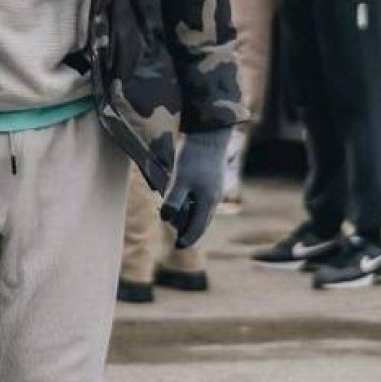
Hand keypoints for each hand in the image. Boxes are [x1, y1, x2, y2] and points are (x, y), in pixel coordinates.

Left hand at [159, 127, 230, 248]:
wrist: (208, 135)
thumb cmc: (193, 157)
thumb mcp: (179, 179)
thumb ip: (173, 200)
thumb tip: (165, 219)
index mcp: (207, 202)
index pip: (197, 228)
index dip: (187, 239)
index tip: (178, 246)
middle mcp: (214, 199)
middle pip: (201, 222)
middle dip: (188, 229)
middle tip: (176, 234)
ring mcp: (215, 190)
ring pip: (202, 211)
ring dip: (190, 217)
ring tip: (176, 217)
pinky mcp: (213, 181)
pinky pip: (203, 201)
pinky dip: (193, 206)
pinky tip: (184, 201)